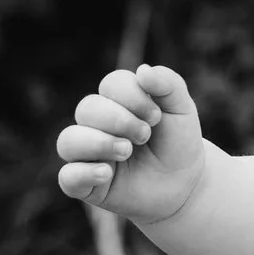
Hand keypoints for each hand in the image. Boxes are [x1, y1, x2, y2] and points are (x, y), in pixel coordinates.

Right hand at [55, 65, 206, 222]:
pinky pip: (67, 177)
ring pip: (69, 141)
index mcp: (117, 101)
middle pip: (87, 109)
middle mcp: (96, 125)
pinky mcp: (86, 184)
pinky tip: (107, 173)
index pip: (111, 84)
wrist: (185, 184)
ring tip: (127, 152)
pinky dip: (84, 173)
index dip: (132, 96)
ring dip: (98, 143)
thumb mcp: (182, 110)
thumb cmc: (178, 143)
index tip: (157, 117)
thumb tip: (143, 70)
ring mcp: (88, 155)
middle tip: (145, 135)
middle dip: (118, 120)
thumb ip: (169, 84)